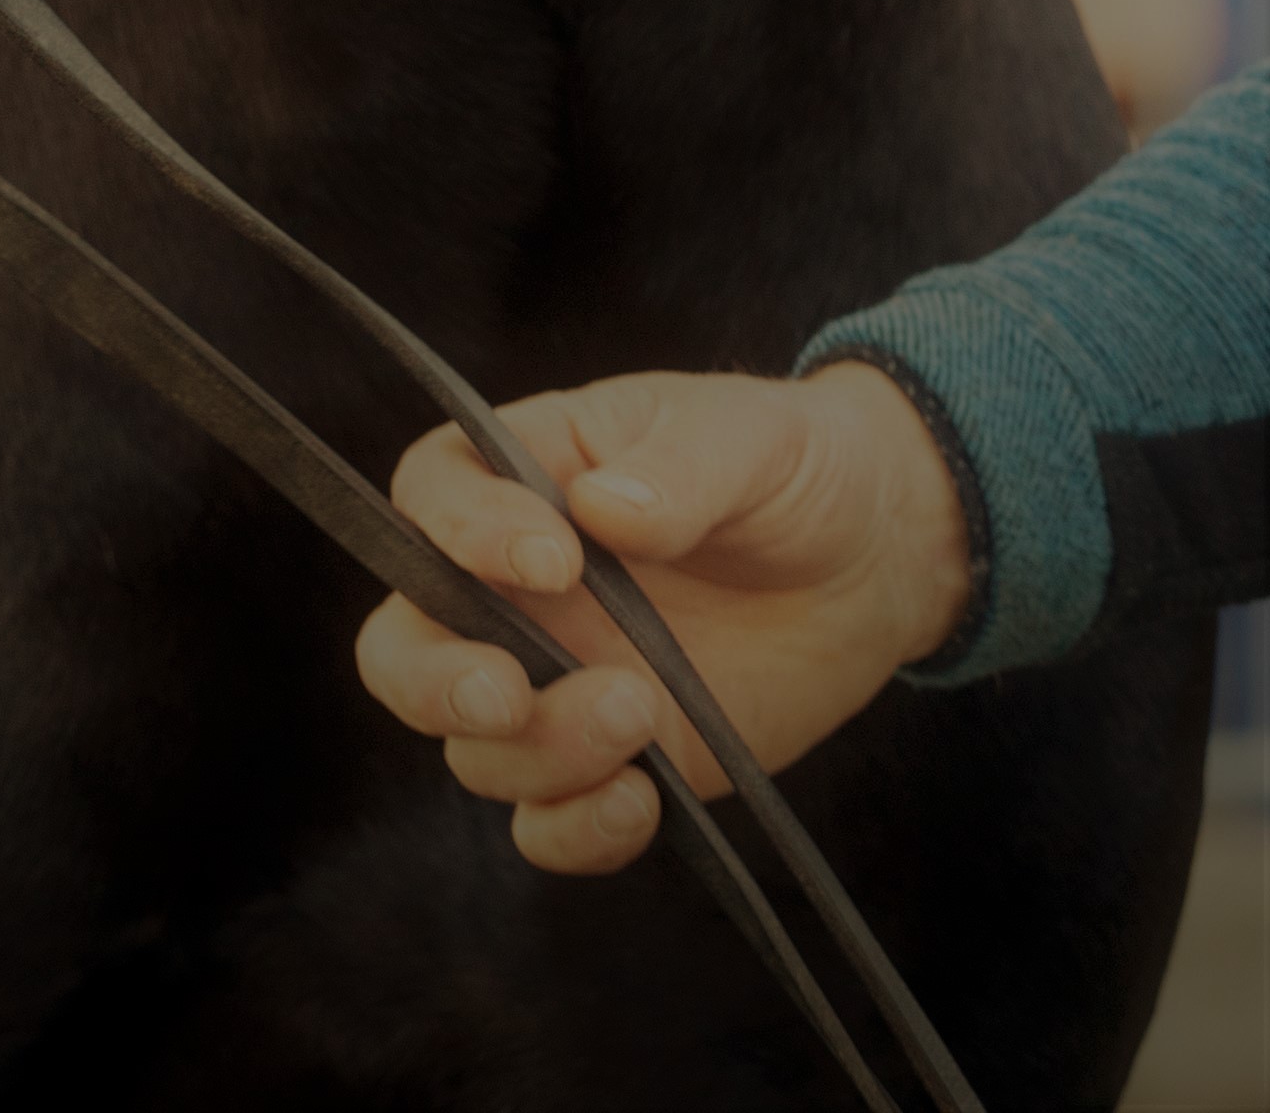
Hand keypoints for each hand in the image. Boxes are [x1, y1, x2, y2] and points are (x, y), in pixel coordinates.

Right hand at [353, 364, 974, 874]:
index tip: (555, 558)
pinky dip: (576, 830)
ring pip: (476, 749)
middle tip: (505, 691)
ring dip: (539, 751)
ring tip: (641, 712)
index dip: (464, 532)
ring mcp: (555, 683)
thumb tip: (604, 509)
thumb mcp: (747, 439)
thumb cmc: (786, 467)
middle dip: (432, 680)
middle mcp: (509, 589)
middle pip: (402, 648)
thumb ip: (677, 468)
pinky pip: (548, 824)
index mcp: (522, 476)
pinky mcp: (612, 762)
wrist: (867, 561)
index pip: (433, 496)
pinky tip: (644, 798)